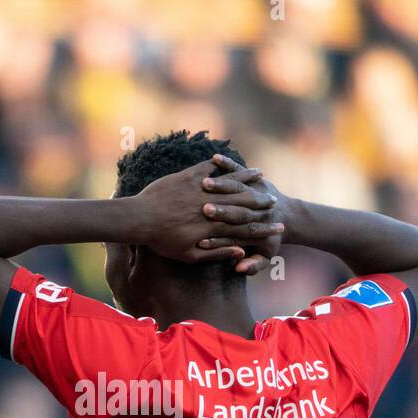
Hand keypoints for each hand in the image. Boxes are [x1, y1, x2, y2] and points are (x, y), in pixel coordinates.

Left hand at [131, 159, 283, 263]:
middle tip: (275, 201)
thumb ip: (216, 253)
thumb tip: (238, 252)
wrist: (139, 219)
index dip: (263, 228)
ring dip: (247, 178)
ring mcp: (200, 190)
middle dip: (261, 203)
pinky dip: (224, 164)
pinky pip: (210, 168)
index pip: (245, 229)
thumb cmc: (161, 241)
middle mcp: (211, 207)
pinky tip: (233, 161)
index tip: (279, 228)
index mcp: (213, 228)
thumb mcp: (189, 256)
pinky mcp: (189, 176)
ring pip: (229, 183)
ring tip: (261, 176)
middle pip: (243, 204)